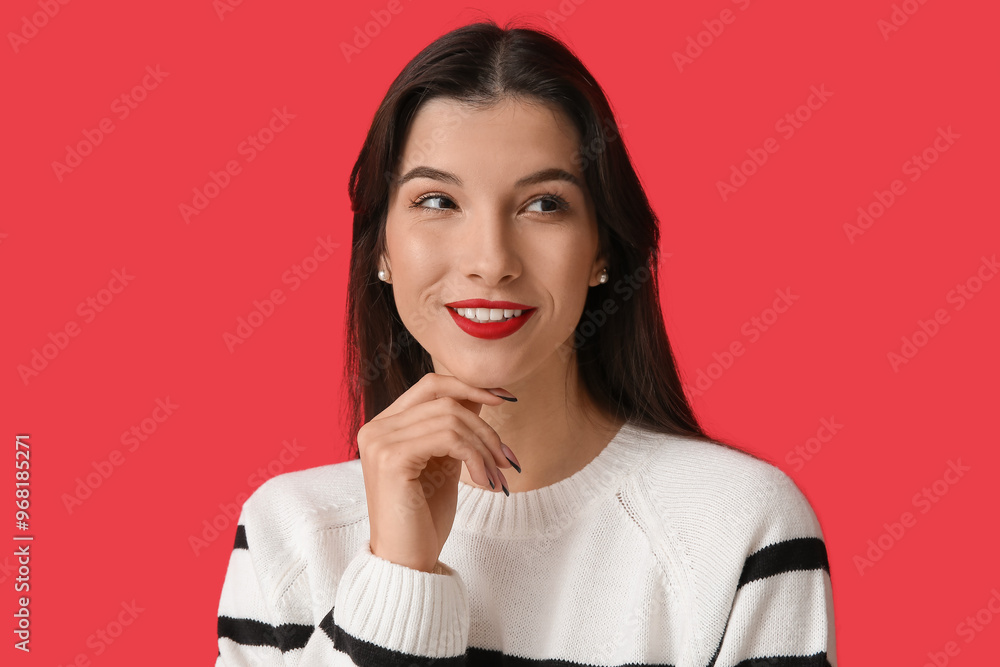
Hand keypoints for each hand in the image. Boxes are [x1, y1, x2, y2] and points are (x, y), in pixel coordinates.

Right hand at [357, 373, 515, 572]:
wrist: (407, 562)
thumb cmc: (424, 517)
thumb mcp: (445, 463)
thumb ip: (454, 429)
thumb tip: (481, 394)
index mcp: (385, 425)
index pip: (431, 385)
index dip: (469, 386)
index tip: (505, 398)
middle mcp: (376, 428)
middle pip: (445, 401)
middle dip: (485, 428)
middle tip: (507, 459)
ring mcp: (380, 441)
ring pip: (451, 419)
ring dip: (485, 447)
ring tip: (498, 476)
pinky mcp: (392, 459)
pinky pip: (449, 439)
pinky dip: (475, 457)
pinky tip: (485, 482)